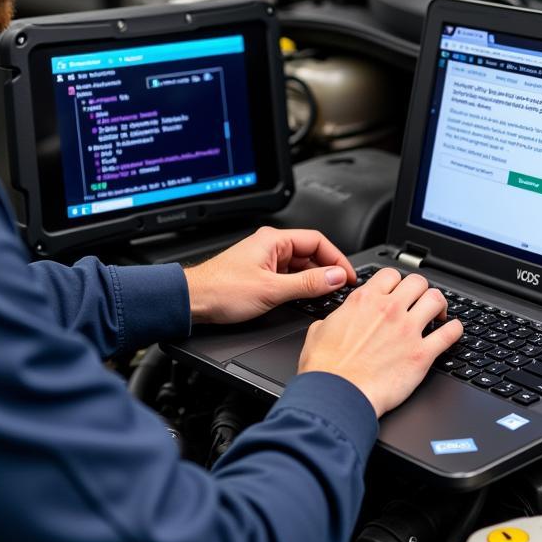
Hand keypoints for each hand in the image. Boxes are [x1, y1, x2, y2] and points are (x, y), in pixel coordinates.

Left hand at [184, 226, 356, 325]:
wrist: (193, 301)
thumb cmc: (221, 291)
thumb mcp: (272, 290)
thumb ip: (307, 283)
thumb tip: (335, 277)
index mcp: (274, 240)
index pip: (318, 241)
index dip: (337, 258)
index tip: (348, 276)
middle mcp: (270, 246)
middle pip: (310, 253)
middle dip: (327, 270)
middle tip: (340, 288)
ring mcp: (264, 259)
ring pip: (300, 265)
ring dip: (313, 279)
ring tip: (324, 295)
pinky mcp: (259, 273)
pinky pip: (288, 275)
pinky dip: (299, 285)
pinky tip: (304, 298)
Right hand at [297, 268, 463, 417]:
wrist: (337, 395)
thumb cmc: (326, 369)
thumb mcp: (318, 332)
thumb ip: (332, 320)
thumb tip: (332, 322)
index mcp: (365, 300)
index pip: (391, 275)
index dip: (396, 282)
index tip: (398, 291)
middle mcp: (389, 309)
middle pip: (418, 282)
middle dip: (420, 290)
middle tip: (420, 301)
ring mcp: (408, 330)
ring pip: (436, 300)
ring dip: (439, 305)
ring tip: (438, 314)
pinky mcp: (422, 354)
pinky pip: (450, 333)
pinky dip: (455, 329)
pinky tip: (453, 331)